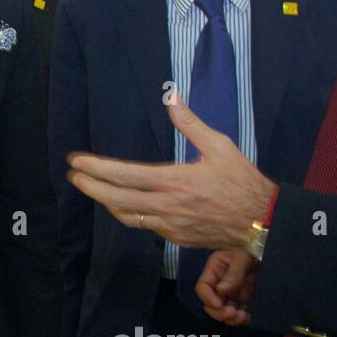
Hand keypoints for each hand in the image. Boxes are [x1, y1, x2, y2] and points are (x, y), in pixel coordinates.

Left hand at [65, 94, 277, 251]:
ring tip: (95, 189)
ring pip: (127, 216)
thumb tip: (173, 98)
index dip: (97, 169)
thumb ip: (190, 124)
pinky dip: (130, 214)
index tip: (78, 162)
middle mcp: (166, 206)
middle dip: (91, 188)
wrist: (262, 222)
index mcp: (174, 181)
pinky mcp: (176, 238)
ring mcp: (170, 225)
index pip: (124, 175)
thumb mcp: (220, 146)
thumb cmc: (242, 181)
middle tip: (74, 177)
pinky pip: (145, 226)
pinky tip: (125, 204)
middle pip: (116, 199)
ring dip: (108, 202)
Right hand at [196, 249, 257, 326]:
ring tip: (242, 316)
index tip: (219, 304)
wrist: (270, 251)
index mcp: (214, 271)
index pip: (203, 288)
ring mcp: (232, 294)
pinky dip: (242, 320)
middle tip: (231, 312)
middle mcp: (220, 284)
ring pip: (224, 312)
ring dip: (230, 319)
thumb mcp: (243, 257)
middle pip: (211, 304)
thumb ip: (234, 273)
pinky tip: (248, 318)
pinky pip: (239, 314)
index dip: (207, 298)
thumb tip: (221, 289)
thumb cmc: (253, 248)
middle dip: (218, 312)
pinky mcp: (244, 301)